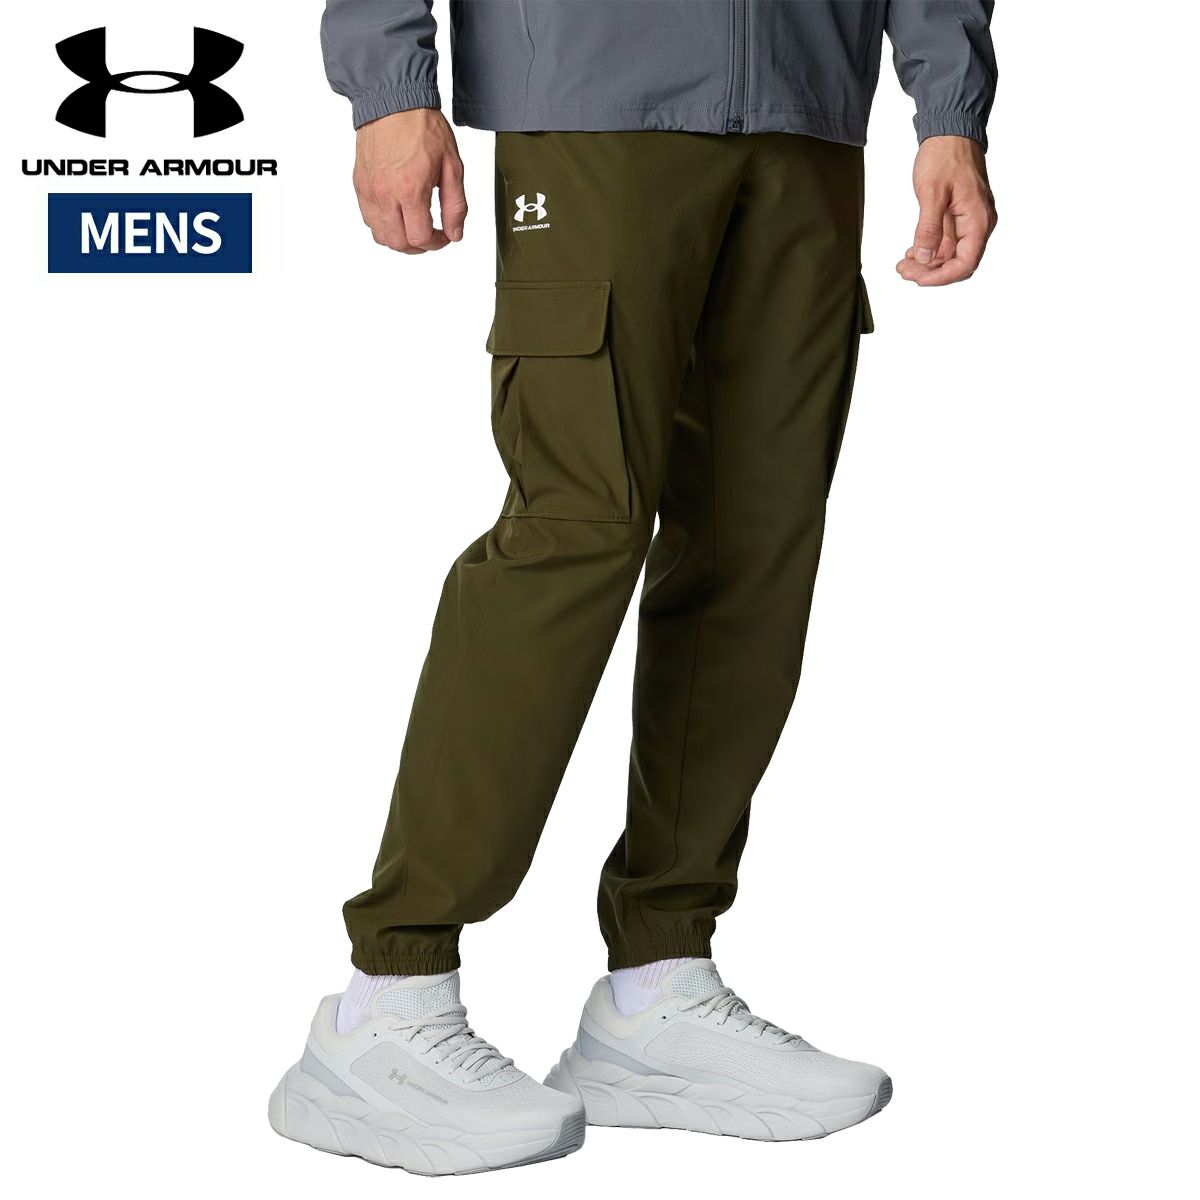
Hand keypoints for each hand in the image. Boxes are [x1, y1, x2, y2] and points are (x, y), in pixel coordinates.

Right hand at [353, 109, 466, 253]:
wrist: (392, 100)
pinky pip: (369, 219)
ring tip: (414, 227)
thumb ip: (455, 204)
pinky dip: (384, 225)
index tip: (444, 235)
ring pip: (381, 236)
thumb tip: (455, 233)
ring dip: (400, 239)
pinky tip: (398, 214)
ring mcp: (369, 191)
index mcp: (410, 189)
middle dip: (418, 246)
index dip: (436, 243)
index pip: (420, 238)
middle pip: (398, 243)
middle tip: (430, 235)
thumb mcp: (452, 165)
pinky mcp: (360, 185)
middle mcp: (385, 194)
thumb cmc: (422, 127)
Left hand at [897, 136, 996, 285]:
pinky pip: (947, 242)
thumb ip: (928, 228)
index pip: (966, 263)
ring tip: (903, 264)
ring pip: (950, 255)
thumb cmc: (945, 156)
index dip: (942, 277)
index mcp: (978, 219)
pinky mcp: (959, 216)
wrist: (950, 131)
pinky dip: (929, 250)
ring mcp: (969, 220)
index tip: (918, 278)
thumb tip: (924, 257)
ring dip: (927, 263)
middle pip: (958, 263)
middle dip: (930, 272)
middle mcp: (978, 223)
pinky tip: (912, 252)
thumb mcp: (932, 193)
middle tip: (904, 271)